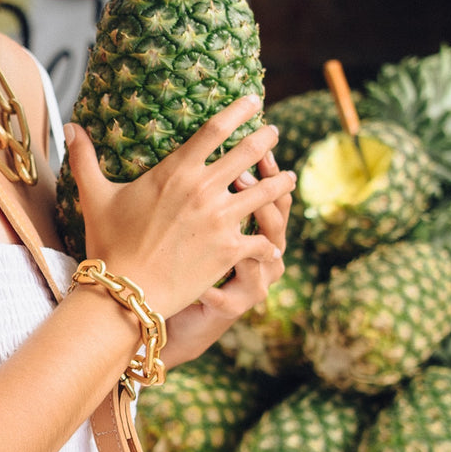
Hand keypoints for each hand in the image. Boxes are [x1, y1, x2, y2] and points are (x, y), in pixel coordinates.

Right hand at [64, 95, 295, 322]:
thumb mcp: (95, 198)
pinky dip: (270, 242)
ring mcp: (221, 220)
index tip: (254, 101)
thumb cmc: (108, 245)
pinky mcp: (230, 251)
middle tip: (273, 134)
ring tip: (287, 178)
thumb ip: (85, 159)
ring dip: (280, 183)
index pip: (216, 129)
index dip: (240, 110)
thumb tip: (69, 127)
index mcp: (177, 171)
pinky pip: (262, 240)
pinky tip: (275, 242)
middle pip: (249, 153)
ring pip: (266, 193)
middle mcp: (205, 190)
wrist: (125, 291)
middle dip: (266, 140)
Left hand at [157, 147, 293, 365]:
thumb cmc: (183, 261)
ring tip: (225, 219)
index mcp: (256, 227)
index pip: (271, 190)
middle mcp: (264, 254)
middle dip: (265, 193)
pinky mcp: (232, 305)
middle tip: (243, 173)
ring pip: (264, 256)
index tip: (256, 144)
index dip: (268, 167)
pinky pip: (227, 294)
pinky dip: (213, 287)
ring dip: (248, 239)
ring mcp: (253, 281)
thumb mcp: (197, 223)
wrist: (173, 310)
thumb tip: (188, 141)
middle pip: (276, 218)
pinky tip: (198, 282)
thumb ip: (200, 185)